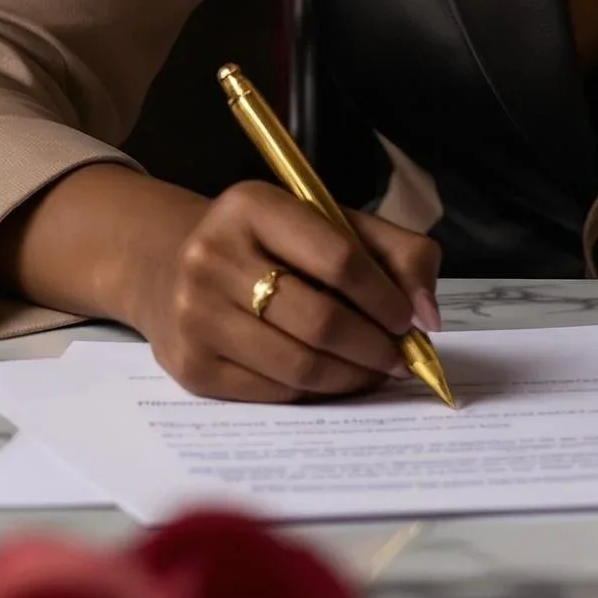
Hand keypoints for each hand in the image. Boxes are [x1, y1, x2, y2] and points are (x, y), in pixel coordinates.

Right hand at [129, 180, 441, 402]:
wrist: (169, 263)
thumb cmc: (268, 243)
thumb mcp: (328, 222)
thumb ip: (395, 252)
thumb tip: (428, 314)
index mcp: (252, 205)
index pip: (338, 258)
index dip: (385, 296)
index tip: (411, 319)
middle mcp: (213, 256)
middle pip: (320, 320)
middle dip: (375, 347)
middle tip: (401, 358)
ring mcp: (194, 315)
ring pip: (298, 366)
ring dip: (352, 376)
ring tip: (376, 370)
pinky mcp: (190, 366)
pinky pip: (272, 392)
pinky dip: (316, 392)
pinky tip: (335, 379)